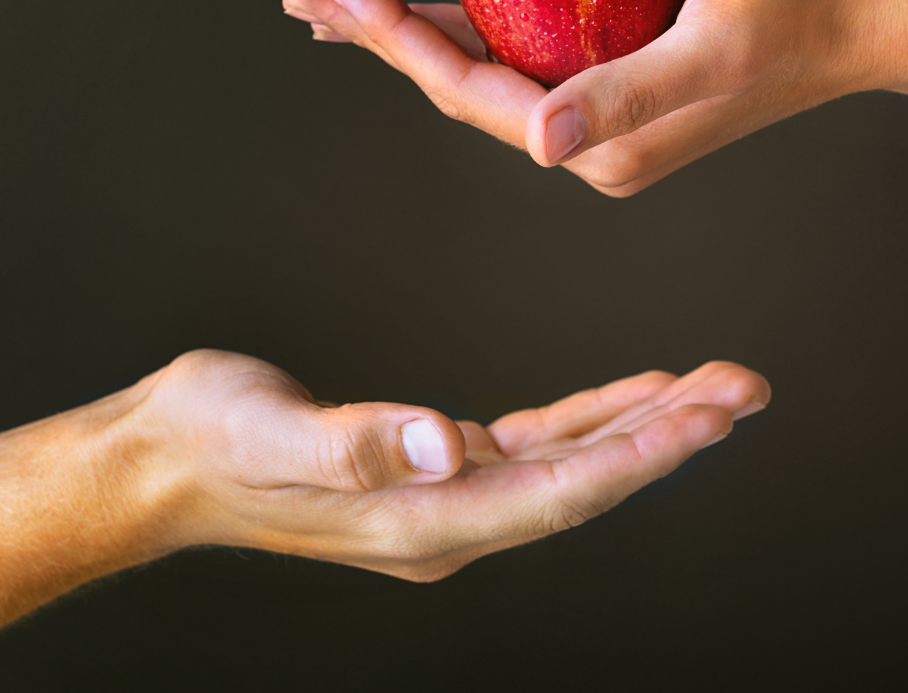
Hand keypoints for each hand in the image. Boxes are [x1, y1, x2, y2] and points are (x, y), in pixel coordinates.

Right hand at [133, 350, 769, 580]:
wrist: (162, 459)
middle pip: (585, 482)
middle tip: (744, 391)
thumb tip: (443, 445)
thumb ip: (358, 444)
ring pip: (572, 463)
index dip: (638, 455)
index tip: (706, 415)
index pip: (557, 493)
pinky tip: (633, 397)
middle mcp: (447, 518)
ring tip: (714, 389)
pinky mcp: (436, 467)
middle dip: (670, 437)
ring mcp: (445, 498)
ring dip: (645, 426)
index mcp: (420, 520)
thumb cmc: (210, 442)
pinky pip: (537, 447)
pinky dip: (591, 420)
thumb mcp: (271, 435)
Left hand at [283, 0, 882, 195]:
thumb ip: (628, 92)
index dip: (401, 41)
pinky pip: (525, 56)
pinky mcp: (616, 82)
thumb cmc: (797, 8)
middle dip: (384, 41)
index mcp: (602, 147)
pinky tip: (435, 6)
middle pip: (464, 89)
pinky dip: (472, 27)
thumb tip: (546, 143)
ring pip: (487, 72)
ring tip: (343, 1)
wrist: (858, 10)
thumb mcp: (712, 41)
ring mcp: (603, 116)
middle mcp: (592, 143)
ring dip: (415, 35)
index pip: (476, 95)